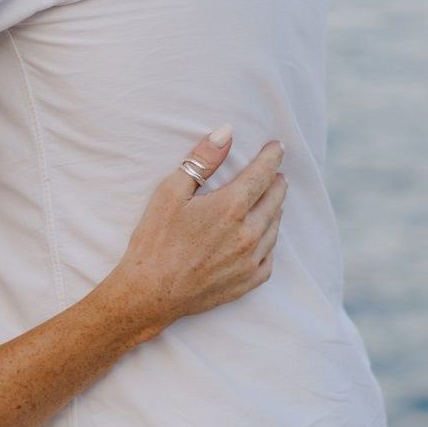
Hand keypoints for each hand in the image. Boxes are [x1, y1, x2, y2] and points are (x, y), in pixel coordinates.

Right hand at [107, 128, 285, 341]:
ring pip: (275, 226)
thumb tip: (226, 132)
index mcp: (231, 207)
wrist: (150, 293)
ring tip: (271, 198)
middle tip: (275, 171)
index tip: (277, 147)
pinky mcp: (249, 281)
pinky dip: (270, 239)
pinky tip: (263, 234)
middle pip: (275, 199)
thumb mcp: (171, 192)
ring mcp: (251, 260)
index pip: (263, 174)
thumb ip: (202, 160)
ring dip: (276, 208)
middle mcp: (248, 233)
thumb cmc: (155, 240)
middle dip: (277, 181)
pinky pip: (270, 255)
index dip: (272, 157)